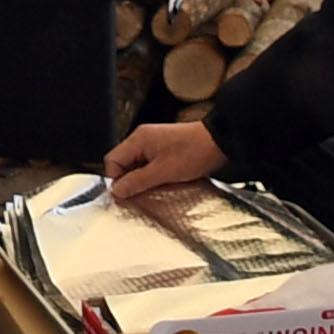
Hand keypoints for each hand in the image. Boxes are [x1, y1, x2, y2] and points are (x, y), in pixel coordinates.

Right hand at [103, 118, 224, 201]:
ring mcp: (155, 144)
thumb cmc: (194, 152)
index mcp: (138, 140)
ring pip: (138, 166)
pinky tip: (164, 183)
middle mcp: (143, 139)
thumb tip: (117, 190)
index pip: (112, 161)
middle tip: (142, 194)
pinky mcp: (166, 150)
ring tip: (156, 189)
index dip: (117, 179)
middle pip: (124, 164)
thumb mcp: (163, 172)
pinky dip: (154, 176)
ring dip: (144, 180)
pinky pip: (150, 166)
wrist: (221, 142)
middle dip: (131, 181)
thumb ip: (137, 181)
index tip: (127, 194)